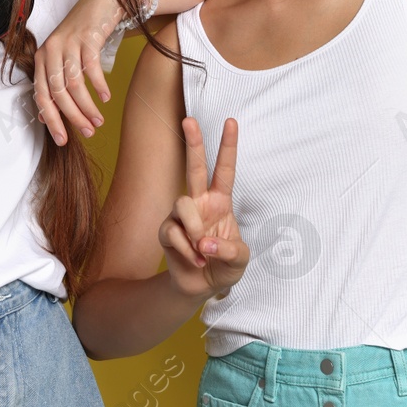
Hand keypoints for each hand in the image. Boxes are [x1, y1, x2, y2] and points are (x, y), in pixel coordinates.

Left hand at [34, 0, 124, 144]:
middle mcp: (51, 50)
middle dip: (73, 117)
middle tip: (88, 132)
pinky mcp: (87, 37)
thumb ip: (52, 84)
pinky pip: (92, 68)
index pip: (41, 96)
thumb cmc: (80, 35)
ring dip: (88, 106)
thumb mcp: (62, 58)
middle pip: (58, 93)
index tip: (63, 140)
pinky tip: (106, 97)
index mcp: (41, 59)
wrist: (99, 2)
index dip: (52, 120)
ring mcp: (68, 43)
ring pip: (75, 84)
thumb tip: (43, 115)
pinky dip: (99, 85)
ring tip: (99, 120)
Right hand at [162, 117, 248, 299]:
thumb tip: (204, 243)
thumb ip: (227, 250)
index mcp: (221, 202)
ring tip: (202, 251)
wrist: (201, 287)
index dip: (228, 146)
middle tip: (189, 119)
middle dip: (193, 142)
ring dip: (194, 230)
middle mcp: (200, 202)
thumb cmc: (224, 266)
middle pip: (194, 167)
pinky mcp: (167, 230)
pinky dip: (187, 250)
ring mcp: (182, 215)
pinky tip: (194, 260)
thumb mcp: (239, 260)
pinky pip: (173, 232)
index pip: (225, 170)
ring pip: (182, 203)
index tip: (231, 121)